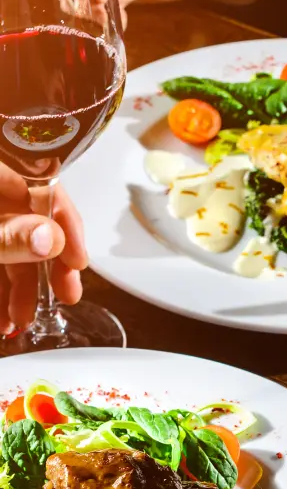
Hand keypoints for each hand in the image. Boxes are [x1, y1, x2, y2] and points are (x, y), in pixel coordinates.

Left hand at [0, 165, 86, 333]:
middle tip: (65, 296)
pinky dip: (0, 289)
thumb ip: (9, 235)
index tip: (77, 261)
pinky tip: (2, 316)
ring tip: (21, 320)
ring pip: (9, 247)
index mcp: (3, 167)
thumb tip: (52, 240)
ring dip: (18, 288)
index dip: (66, 225)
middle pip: (30, 222)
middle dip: (44, 267)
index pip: (45, 185)